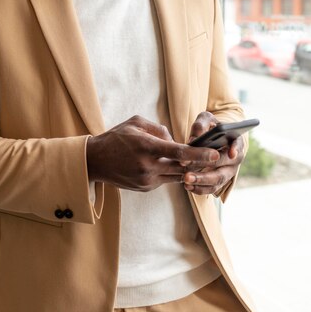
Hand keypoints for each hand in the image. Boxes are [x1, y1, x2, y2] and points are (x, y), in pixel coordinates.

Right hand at [86, 115, 219, 191]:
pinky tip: (172, 165)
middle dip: (198, 163)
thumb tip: (175, 140)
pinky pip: (165, 180)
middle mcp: (147, 166)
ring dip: (186, 169)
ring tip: (197, 161)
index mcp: (146, 146)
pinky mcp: (145, 188)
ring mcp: (146, 180)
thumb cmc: (116, 137)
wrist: (95, 161)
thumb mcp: (136, 123)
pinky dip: (170, 172)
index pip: (179, 152)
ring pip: (176, 176)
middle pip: (182, 167)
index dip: (199, 154)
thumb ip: (159, 129)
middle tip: (214, 157)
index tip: (215, 154)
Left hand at [183, 111, 244, 194]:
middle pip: (223, 169)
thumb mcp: (206, 119)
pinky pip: (212, 188)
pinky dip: (200, 189)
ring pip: (217, 181)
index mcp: (235, 141)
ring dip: (201, 183)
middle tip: (188, 174)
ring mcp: (228, 171)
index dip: (235, 149)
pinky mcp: (219, 180)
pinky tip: (187, 186)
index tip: (231, 154)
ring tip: (185, 180)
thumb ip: (200, 125)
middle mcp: (234, 159)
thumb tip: (193, 140)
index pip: (238, 145)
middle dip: (206, 174)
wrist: (213, 138)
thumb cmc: (210, 127)